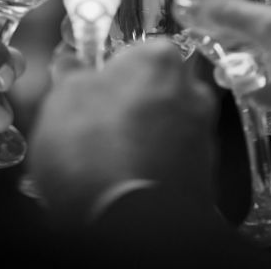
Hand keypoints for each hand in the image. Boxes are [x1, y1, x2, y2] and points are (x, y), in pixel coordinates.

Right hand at [28, 39, 215, 225]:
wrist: (128, 220)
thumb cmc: (92, 147)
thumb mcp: (63, 97)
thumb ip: (72, 72)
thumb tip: (73, 63)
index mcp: (159, 58)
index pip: (136, 50)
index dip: (111, 70)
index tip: (92, 87)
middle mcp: (193, 90)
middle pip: (157, 88)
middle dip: (133, 102)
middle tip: (98, 125)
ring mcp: (204, 133)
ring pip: (168, 124)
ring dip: (146, 135)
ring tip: (110, 160)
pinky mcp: (207, 175)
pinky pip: (175, 159)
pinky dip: (157, 164)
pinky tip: (129, 180)